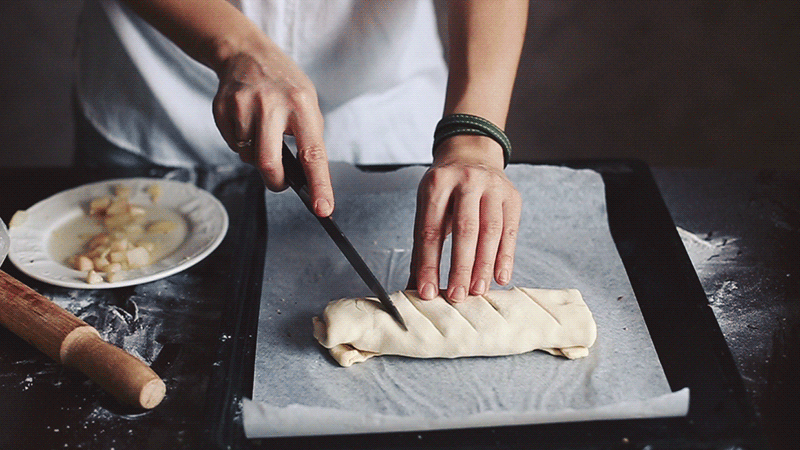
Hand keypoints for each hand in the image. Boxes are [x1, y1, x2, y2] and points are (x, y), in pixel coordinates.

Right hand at [212, 49, 333, 216]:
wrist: (247, 54)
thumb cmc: (284, 85)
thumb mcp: (307, 104)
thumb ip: (308, 139)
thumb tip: (306, 180)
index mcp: (302, 105)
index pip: (313, 154)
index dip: (319, 185)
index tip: (323, 209)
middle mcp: (272, 104)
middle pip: (270, 164)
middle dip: (276, 181)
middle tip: (281, 181)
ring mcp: (243, 105)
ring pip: (249, 157)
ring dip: (256, 156)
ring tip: (262, 131)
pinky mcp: (222, 108)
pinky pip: (232, 145)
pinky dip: (241, 144)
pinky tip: (246, 123)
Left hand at [408, 135, 520, 301]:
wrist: (472, 156)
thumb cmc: (445, 189)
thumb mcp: (428, 207)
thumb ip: (423, 246)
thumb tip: (416, 287)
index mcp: (437, 184)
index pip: (431, 230)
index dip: (429, 263)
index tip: (426, 291)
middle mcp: (466, 181)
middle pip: (465, 230)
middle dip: (460, 267)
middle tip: (456, 296)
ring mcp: (493, 187)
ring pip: (491, 231)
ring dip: (484, 265)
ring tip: (478, 291)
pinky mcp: (512, 196)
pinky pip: (510, 231)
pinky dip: (506, 257)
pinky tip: (500, 277)